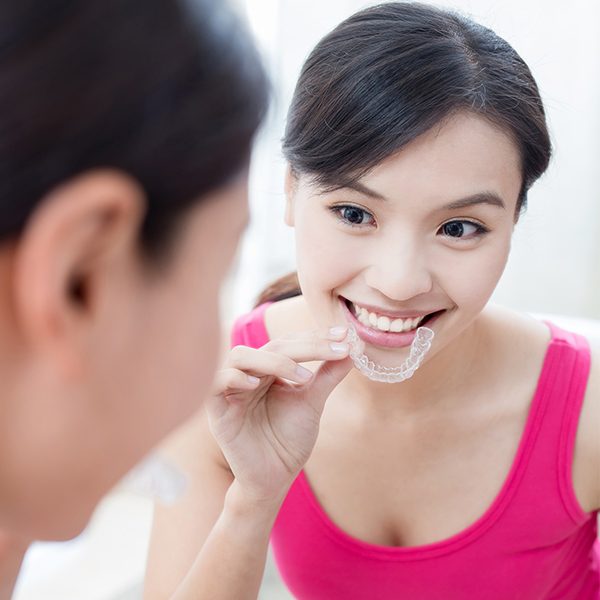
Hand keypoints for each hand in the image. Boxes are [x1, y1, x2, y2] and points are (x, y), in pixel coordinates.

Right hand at [206, 326, 351, 502]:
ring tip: (304, 377)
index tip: (344, 334)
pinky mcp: (216, 409)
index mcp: (269, 369)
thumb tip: (353, 347)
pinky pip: (216, 383)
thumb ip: (328, 375)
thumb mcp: (312, 402)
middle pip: (272, 346)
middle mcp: (249, 373)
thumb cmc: (289, 440)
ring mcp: (231, 390)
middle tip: (336, 351)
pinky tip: (256, 384)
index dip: (316, 336)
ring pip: (241, 356)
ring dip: (274, 361)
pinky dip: (235, 378)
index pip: (290, 342)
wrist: (274, 478)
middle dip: (307, 346)